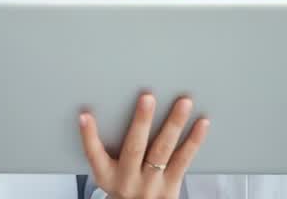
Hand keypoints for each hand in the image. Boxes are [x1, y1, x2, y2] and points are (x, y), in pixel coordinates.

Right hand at [79, 93, 209, 198]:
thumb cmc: (124, 188)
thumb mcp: (109, 174)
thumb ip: (106, 149)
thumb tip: (94, 114)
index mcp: (107, 176)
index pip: (93, 154)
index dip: (88, 135)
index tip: (85, 115)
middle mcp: (128, 180)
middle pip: (134, 148)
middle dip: (141, 121)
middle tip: (147, 98)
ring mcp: (152, 184)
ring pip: (163, 151)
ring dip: (174, 124)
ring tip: (183, 103)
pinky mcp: (171, 186)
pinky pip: (184, 160)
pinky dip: (194, 140)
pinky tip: (202, 123)